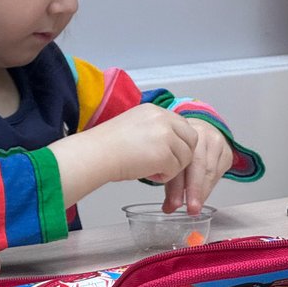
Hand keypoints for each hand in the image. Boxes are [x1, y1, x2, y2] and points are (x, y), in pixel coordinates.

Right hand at [53, 104, 197, 204]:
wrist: (96, 153)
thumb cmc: (106, 144)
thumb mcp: (134, 125)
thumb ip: (154, 128)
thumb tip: (169, 142)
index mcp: (154, 110)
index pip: (181, 125)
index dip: (178, 141)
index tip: (167, 152)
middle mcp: (162, 118)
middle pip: (191, 138)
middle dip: (182, 154)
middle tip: (165, 163)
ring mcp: (165, 135)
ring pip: (185, 157)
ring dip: (171, 167)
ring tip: (150, 169)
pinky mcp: (165, 154)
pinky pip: (175, 170)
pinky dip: (163, 176)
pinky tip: (147, 173)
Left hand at [162, 119, 232, 214]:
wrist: (200, 131)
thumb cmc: (180, 147)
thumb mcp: (171, 160)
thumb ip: (170, 183)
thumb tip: (168, 208)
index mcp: (177, 134)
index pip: (178, 162)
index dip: (176, 186)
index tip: (175, 204)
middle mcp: (197, 134)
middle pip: (197, 165)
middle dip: (193, 191)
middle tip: (191, 209)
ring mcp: (215, 140)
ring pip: (210, 169)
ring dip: (202, 191)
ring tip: (195, 206)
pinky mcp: (227, 149)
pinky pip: (219, 170)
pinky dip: (210, 185)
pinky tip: (203, 195)